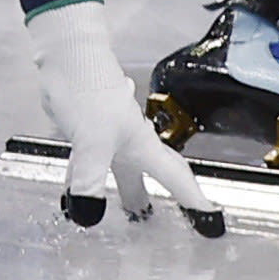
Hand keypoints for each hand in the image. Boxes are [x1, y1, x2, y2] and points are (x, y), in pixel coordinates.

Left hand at [27, 0, 222, 235]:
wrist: (67, 56)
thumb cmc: (89, 89)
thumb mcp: (91, 138)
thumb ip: (91, 176)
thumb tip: (90, 213)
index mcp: (142, 143)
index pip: (176, 177)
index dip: (194, 199)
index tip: (211, 221)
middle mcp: (131, 142)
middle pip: (154, 175)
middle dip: (166, 198)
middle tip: (176, 222)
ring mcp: (110, 137)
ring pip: (124, 172)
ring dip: (129, 193)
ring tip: (131, 216)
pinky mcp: (88, 134)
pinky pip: (95, 168)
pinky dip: (93, 184)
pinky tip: (78, 194)